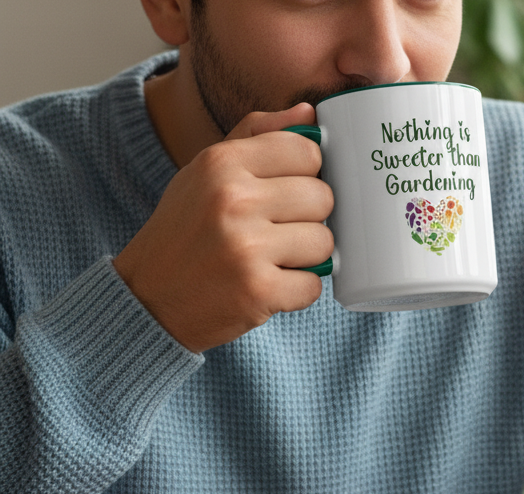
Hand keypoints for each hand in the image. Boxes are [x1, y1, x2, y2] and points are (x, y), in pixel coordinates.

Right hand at [113, 104, 332, 352]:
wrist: (147, 297)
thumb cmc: (185, 231)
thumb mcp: (206, 172)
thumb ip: (257, 136)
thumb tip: (308, 113)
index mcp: (222, 163)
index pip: (307, 152)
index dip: (306, 175)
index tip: (286, 192)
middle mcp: (233, 200)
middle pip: (323, 198)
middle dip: (309, 218)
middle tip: (277, 231)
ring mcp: (246, 247)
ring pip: (324, 243)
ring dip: (307, 257)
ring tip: (273, 258)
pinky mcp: (258, 291)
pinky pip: (314, 285)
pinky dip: (298, 290)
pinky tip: (270, 285)